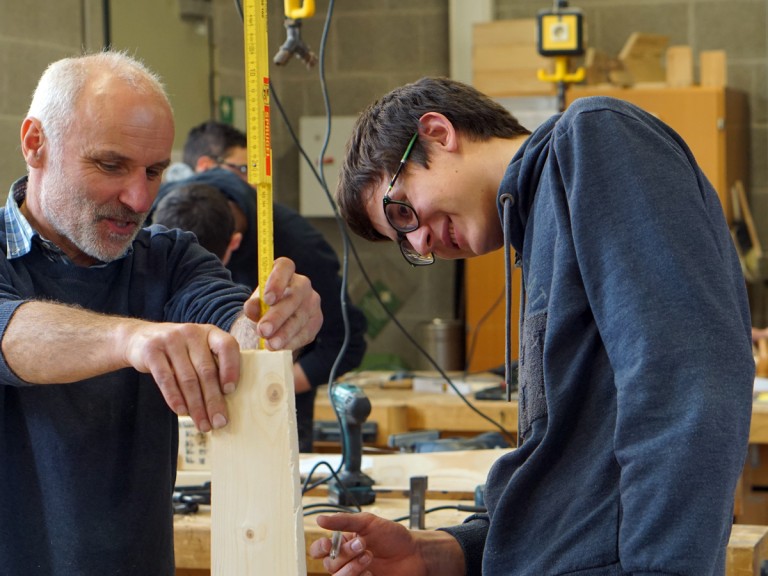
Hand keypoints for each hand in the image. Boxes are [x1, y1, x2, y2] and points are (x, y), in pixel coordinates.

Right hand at [123, 320, 239, 432]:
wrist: (140, 339)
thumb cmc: (179, 352)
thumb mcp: (197, 350)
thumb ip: (211, 366)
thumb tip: (225, 404)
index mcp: (210, 332)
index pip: (227, 347)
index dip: (231, 368)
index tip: (231, 391)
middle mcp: (192, 332)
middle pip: (206, 370)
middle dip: (214, 400)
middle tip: (219, 422)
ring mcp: (171, 339)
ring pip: (187, 378)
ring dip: (196, 406)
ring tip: (202, 424)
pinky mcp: (152, 351)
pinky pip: (165, 379)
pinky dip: (175, 398)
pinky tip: (182, 412)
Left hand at [242, 257, 321, 350]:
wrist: (274, 321)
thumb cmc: (264, 307)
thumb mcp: (254, 305)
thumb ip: (252, 305)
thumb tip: (252, 308)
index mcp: (284, 272)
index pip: (285, 267)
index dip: (278, 281)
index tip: (267, 298)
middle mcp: (302, 284)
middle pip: (294, 296)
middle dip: (278, 315)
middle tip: (263, 330)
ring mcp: (312, 302)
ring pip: (301, 317)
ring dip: (285, 333)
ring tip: (270, 344)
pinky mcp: (316, 320)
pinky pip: (307, 332)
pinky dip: (292, 341)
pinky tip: (281, 347)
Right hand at [310, 512, 465, 575]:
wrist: (414, 554)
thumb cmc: (393, 536)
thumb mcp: (368, 522)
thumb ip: (344, 521)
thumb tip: (320, 519)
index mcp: (344, 543)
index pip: (320, 549)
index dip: (320, 548)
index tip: (329, 544)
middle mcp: (346, 560)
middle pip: (329, 564)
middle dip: (345, 554)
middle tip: (364, 545)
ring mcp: (354, 574)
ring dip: (352, 567)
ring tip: (369, 558)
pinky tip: (371, 572)